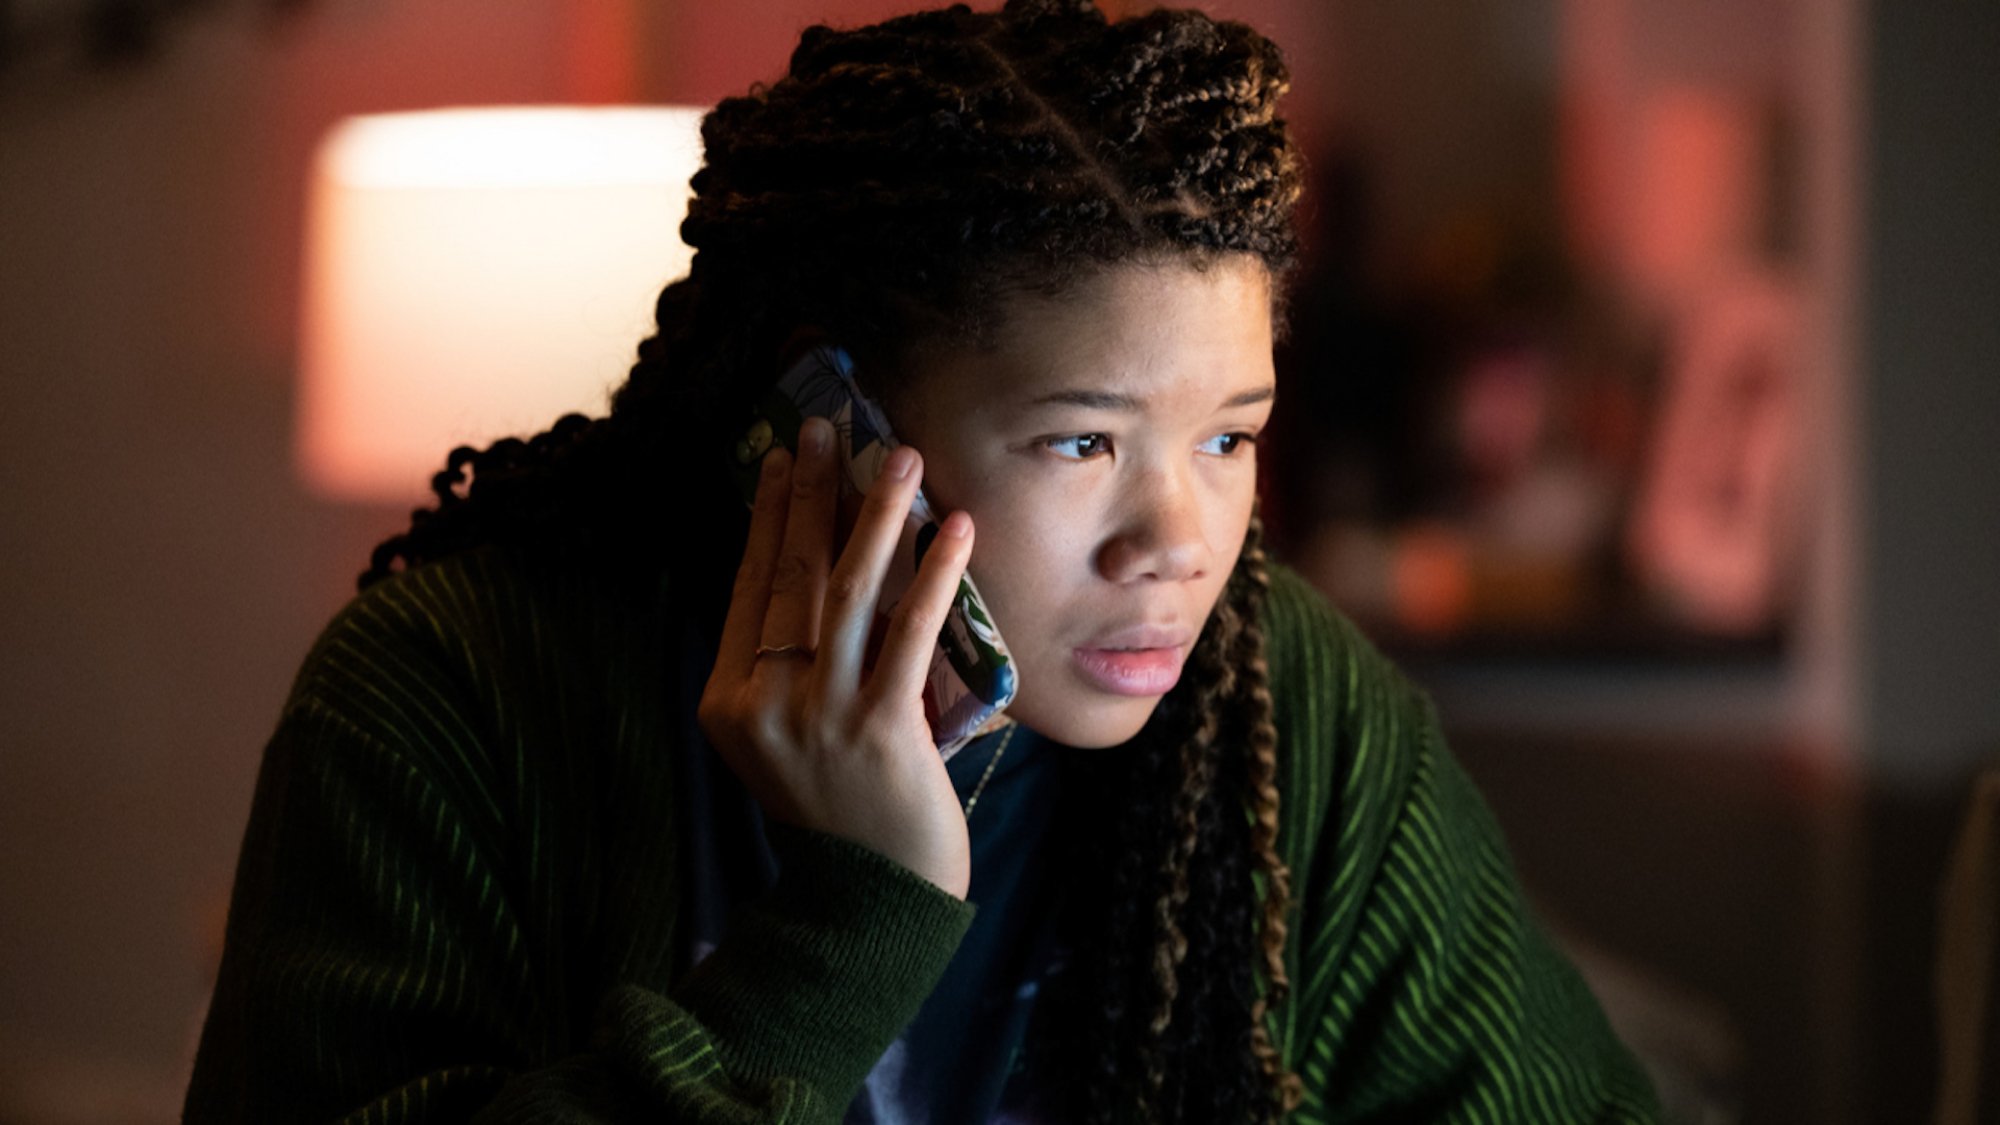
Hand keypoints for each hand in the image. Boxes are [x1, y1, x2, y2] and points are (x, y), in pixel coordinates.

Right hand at [697, 416, 975, 898]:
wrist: (871, 903)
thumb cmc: (840, 816)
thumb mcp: (785, 742)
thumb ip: (787, 669)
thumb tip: (817, 570)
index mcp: (729, 701)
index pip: (749, 587)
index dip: (767, 516)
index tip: (782, 457)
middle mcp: (764, 702)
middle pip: (790, 577)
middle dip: (810, 493)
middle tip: (826, 427)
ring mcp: (819, 716)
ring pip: (847, 594)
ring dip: (876, 516)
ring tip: (900, 457)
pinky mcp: (879, 730)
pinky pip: (910, 634)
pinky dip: (933, 575)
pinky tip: (954, 528)